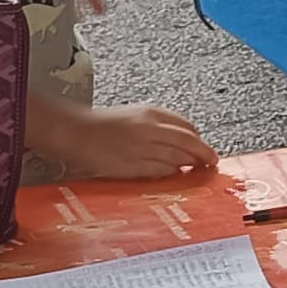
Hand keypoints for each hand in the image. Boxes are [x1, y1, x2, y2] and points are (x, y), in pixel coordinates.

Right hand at [56, 100, 217, 179]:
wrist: (74, 132)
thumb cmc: (101, 124)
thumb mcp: (134, 115)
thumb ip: (157, 124)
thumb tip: (181, 139)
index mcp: (151, 112)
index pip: (187, 126)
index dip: (199, 139)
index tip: (205, 148)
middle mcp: (150, 128)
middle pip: (188, 142)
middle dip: (204, 154)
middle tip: (211, 162)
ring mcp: (142, 147)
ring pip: (178, 157)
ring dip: (190, 165)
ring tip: (195, 171)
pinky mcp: (133, 164)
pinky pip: (161, 170)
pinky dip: (171, 173)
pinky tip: (173, 175)